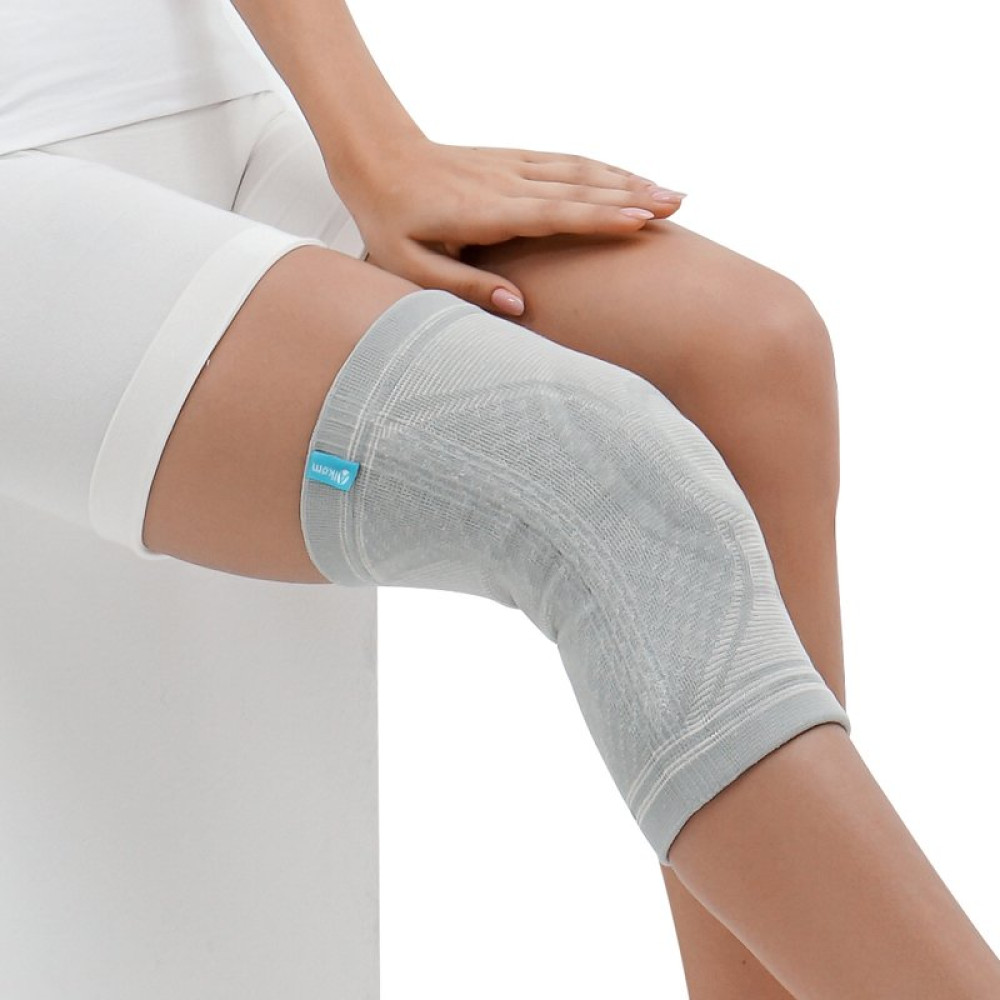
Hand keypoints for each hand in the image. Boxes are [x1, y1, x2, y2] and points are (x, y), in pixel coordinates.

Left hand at [338, 138, 686, 316]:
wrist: (375, 155)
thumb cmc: (390, 218)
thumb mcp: (411, 266)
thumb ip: (465, 287)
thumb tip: (518, 307)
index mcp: (484, 213)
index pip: (552, 214)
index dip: (598, 218)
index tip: (640, 223)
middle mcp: (505, 184)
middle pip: (578, 188)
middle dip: (631, 197)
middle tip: (678, 206)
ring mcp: (512, 166)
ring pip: (579, 170)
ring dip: (627, 180)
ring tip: (670, 193)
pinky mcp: (512, 159)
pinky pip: (566, 161)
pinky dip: (603, 168)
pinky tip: (629, 176)